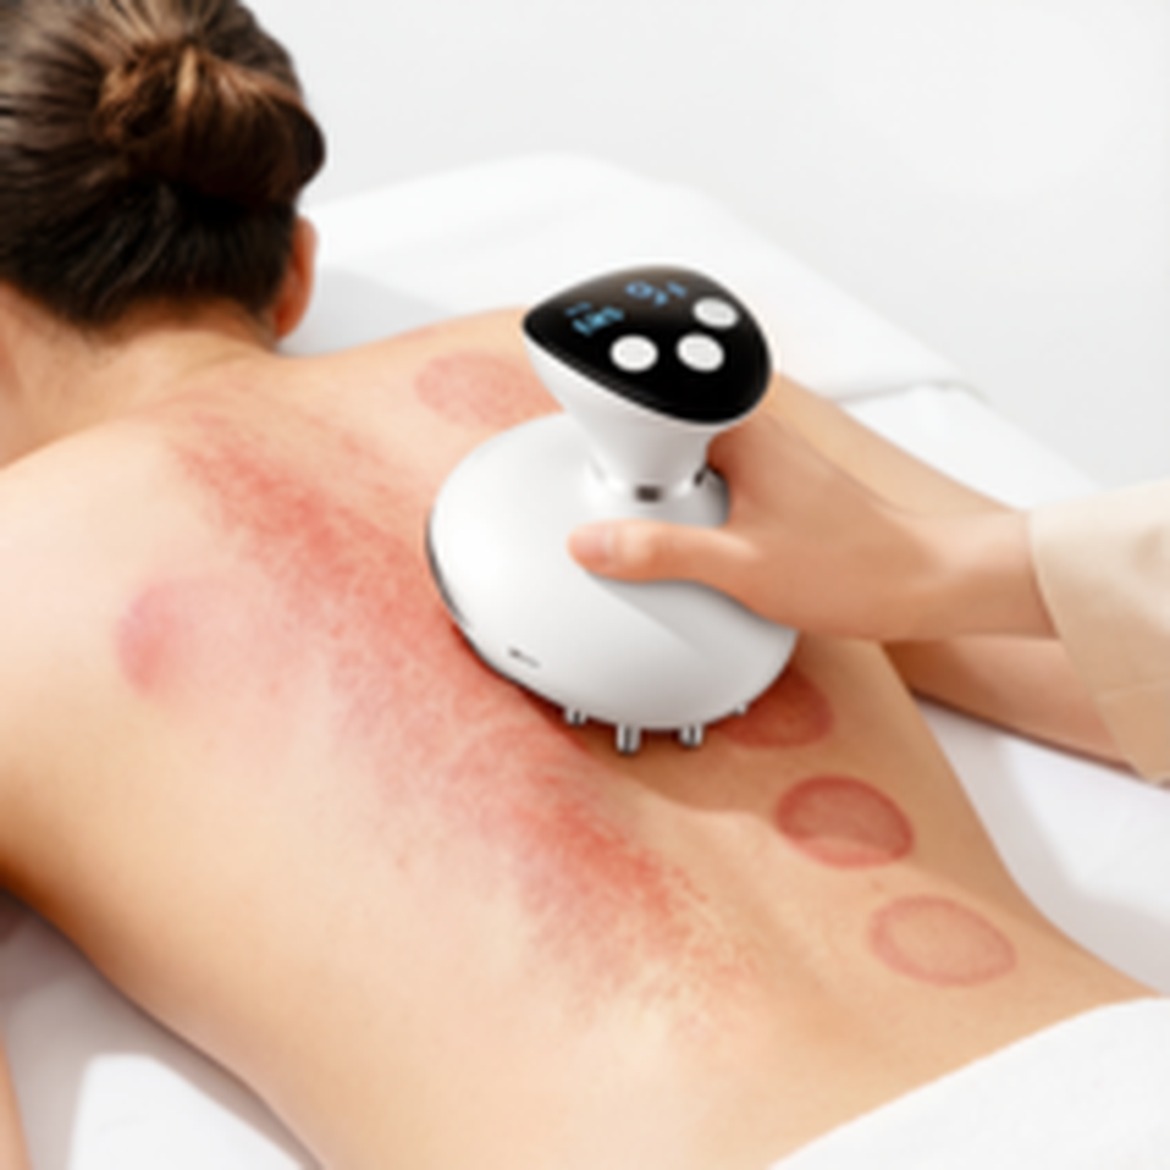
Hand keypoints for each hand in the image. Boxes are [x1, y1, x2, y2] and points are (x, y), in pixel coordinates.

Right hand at [568, 411, 1051, 641]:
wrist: (921, 584)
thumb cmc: (852, 568)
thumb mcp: (739, 568)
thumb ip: (658, 552)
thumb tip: (591, 544)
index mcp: (740, 428)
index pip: (647, 399)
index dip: (604, 419)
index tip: (579, 441)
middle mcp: (752, 427)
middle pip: (659, 420)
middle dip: (625, 449)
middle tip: (604, 480)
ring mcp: (763, 451)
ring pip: (683, 448)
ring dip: (657, 479)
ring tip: (638, 511)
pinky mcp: (771, 478)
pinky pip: (708, 472)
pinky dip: (685, 496)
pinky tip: (683, 530)